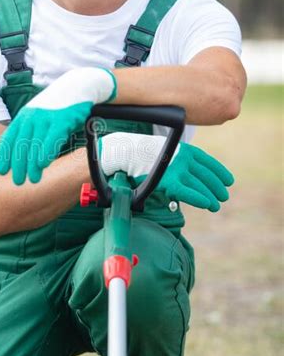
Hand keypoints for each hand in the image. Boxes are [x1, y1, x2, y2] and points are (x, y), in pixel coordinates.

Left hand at [0, 67, 115, 184]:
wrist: (78, 85)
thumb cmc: (59, 105)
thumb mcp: (40, 114)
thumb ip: (31, 130)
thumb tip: (26, 153)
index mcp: (23, 116)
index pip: (9, 139)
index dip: (5, 156)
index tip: (2, 171)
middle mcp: (31, 117)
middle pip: (21, 145)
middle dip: (18, 165)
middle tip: (18, 182)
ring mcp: (45, 117)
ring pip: (35, 145)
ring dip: (32, 165)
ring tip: (32, 180)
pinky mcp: (61, 119)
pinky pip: (51, 139)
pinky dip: (46, 153)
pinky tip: (43, 165)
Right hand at [99, 132, 233, 210]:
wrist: (127, 153)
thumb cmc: (144, 154)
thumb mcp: (166, 152)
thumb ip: (178, 161)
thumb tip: (187, 174)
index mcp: (186, 149)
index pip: (208, 162)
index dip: (220, 172)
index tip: (229, 181)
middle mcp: (185, 158)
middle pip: (207, 175)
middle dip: (217, 187)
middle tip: (223, 197)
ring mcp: (178, 170)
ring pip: (200, 186)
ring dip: (211, 196)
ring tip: (216, 205)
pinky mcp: (170, 181)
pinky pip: (189, 192)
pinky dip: (199, 199)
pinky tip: (207, 204)